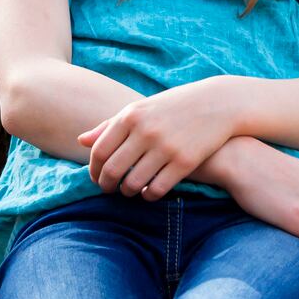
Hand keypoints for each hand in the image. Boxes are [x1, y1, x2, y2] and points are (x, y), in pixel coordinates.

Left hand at [77, 78, 238, 199]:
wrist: (218, 103)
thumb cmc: (174, 106)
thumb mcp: (141, 108)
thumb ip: (110, 125)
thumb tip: (81, 141)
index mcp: (131, 115)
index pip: (99, 151)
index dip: (93, 170)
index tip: (96, 178)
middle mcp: (145, 131)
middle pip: (112, 170)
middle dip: (106, 185)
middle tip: (109, 190)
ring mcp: (166, 147)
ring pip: (133, 184)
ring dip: (128, 192)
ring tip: (130, 190)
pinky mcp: (184, 161)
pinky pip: (157, 189)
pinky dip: (149, 195)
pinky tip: (149, 192)